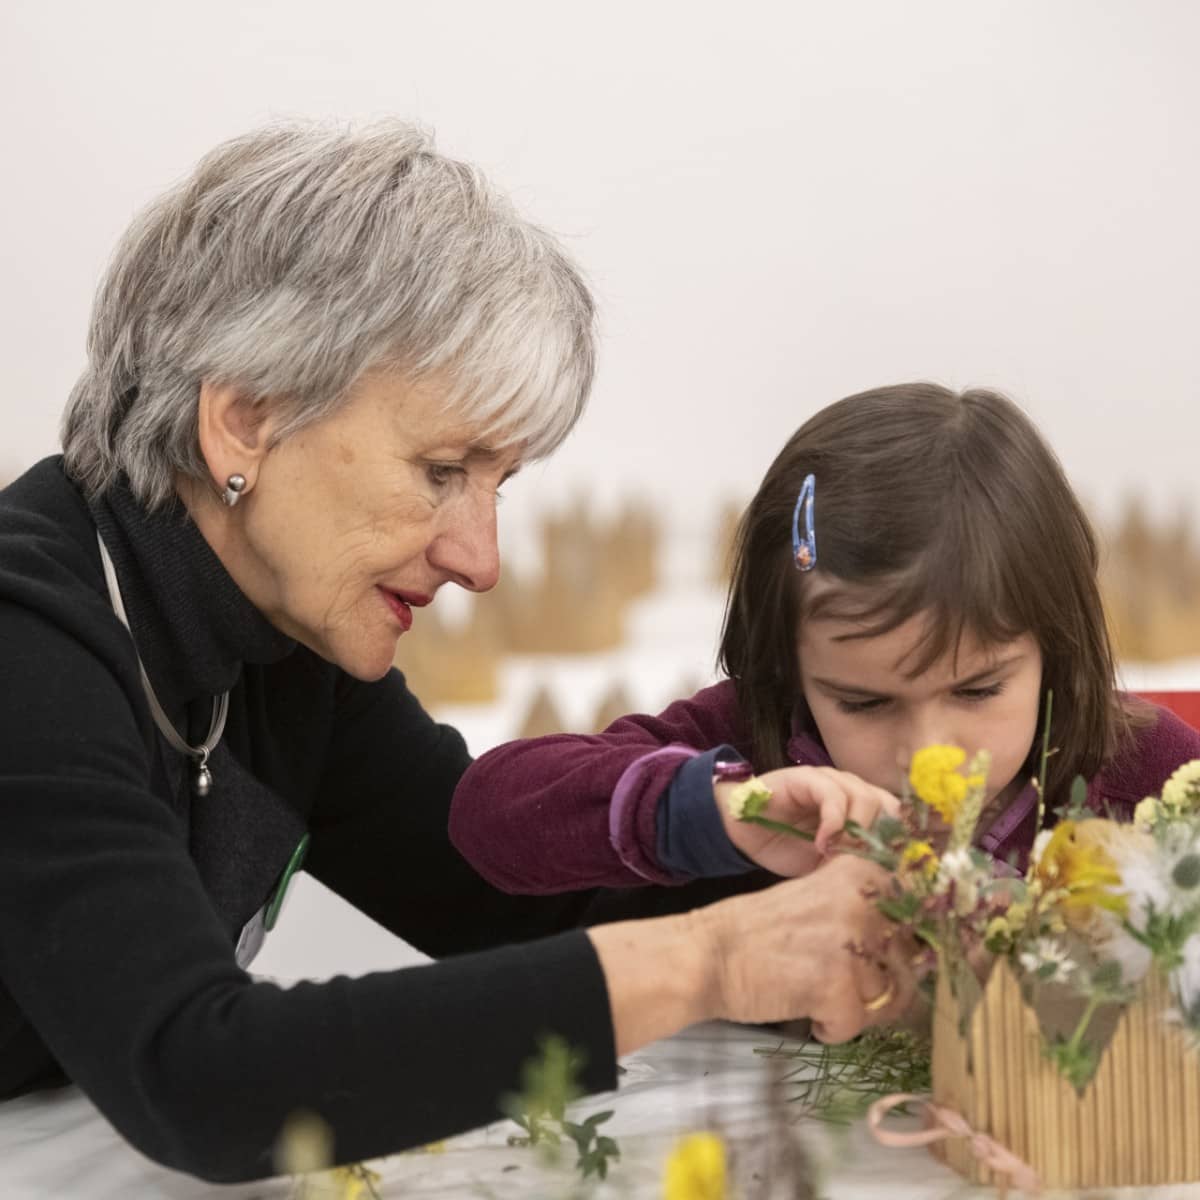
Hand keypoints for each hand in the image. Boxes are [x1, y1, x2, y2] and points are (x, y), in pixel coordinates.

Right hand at [693, 855, 918, 1042]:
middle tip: (837, 979)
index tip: (884, 954)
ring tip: (816, 991)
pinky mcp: (835, 986)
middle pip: (907, 962)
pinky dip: (831, 1027)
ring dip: (855, 1006)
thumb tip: (924, 947)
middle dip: (879, 982)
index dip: (908, 943)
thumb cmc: (761, 931)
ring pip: (886, 998)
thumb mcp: (821, 899)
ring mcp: (851, 945)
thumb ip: (866, 912)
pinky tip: (806, 1009)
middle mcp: (862, 902)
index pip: (919, 913)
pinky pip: (855, 1025)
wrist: (708, 954)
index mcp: (861, 874)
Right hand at [717, 765, 900, 876]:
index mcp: (862, 808)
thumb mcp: (827, 863)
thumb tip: (885, 885)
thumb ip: (853, 864)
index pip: (898, 818)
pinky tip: (822, 844)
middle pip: (887, 806)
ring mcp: (830, 781)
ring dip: (856, 831)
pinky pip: (833, 796)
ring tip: (839, 856)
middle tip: (862, 866)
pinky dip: (833, 823)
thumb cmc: (786, 846)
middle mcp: (851, 790)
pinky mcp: (807, 778)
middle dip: (878, 839)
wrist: (743, 830)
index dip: (898, 842)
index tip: (892, 872)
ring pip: (865, 797)